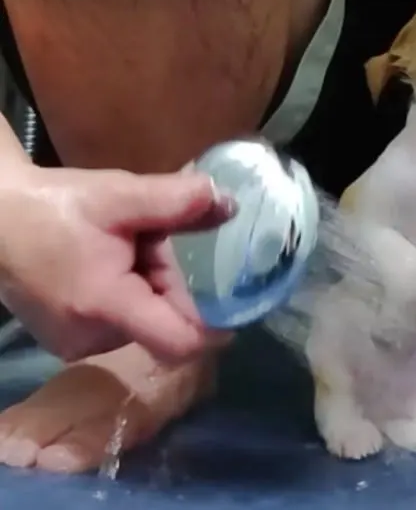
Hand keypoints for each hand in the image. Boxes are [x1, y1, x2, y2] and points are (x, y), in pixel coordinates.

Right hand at [0, 165, 234, 361]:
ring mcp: (78, 346)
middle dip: (176, 288)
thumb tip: (230, 204)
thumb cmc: (54, 207)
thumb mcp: (118, 195)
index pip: (180, 342)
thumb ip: (176, 201)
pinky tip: (113, 266)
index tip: (234, 299)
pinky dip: (130, 299)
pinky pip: (122, 326)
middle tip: (159, 246)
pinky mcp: (70, 343)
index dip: (214, 326)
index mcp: (107, 306)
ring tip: (131, 251)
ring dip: (152, 291)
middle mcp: (94, 339)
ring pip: (145, 325)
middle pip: (165, 326)